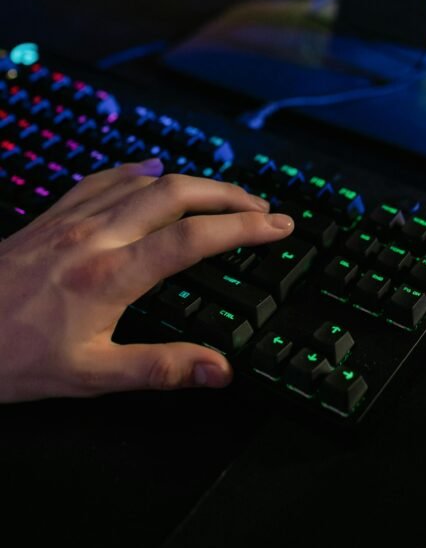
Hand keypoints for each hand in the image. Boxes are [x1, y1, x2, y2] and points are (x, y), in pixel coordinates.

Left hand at [0, 160, 293, 401]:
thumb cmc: (12, 358)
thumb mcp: (89, 376)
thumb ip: (160, 369)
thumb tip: (218, 370)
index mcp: (110, 276)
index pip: (194, 239)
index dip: (244, 228)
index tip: (278, 226)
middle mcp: (95, 236)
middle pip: (177, 193)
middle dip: (229, 194)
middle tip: (262, 205)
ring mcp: (71, 219)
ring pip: (143, 180)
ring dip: (191, 181)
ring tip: (221, 193)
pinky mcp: (51, 216)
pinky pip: (103, 178)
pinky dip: (138, 171)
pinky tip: (149, 172)